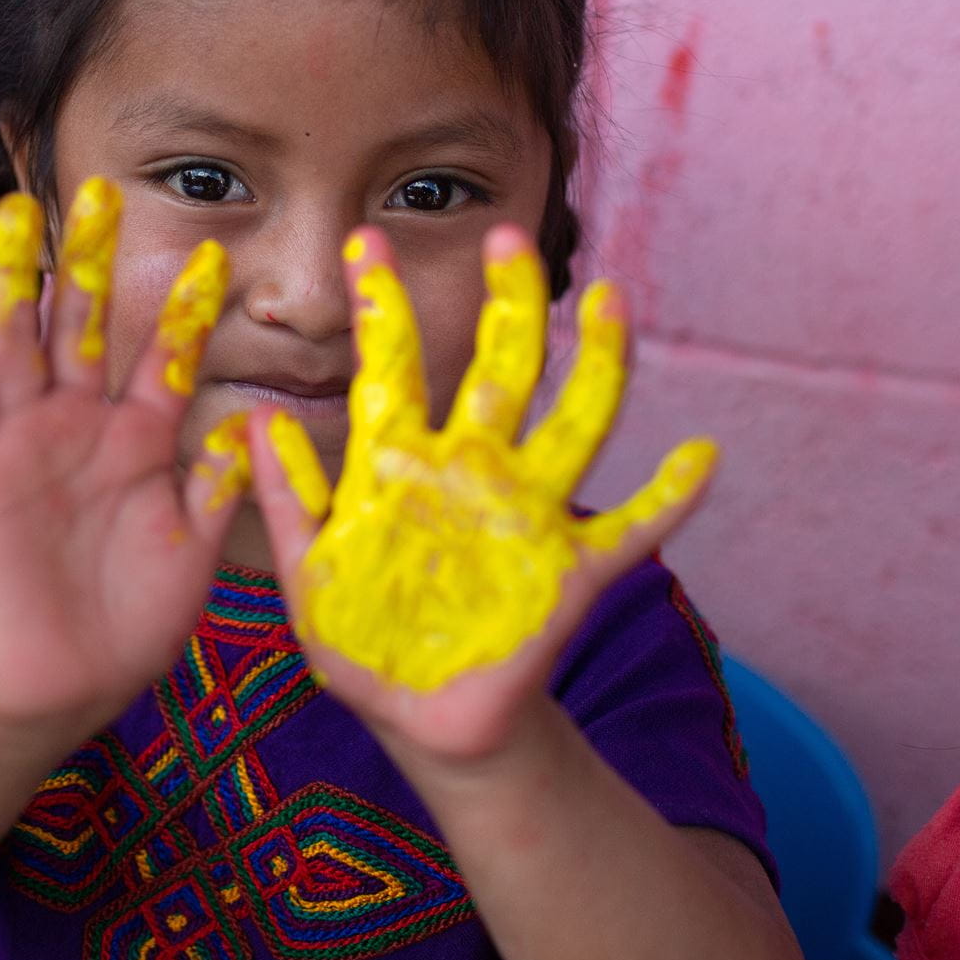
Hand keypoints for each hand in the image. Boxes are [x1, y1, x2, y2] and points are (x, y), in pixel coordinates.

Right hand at [0, 178, 248, 734]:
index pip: (162, 358)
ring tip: (16, 216)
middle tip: (97, 190)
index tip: (212, 255)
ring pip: (12, 346)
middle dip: (86, 261)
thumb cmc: (131, 623)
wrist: (61, 689)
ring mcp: (18, 446)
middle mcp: (76, 427)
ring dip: (11, 282)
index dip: (183, 310)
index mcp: (137, 440)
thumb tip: (254, 424)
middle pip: (79, 326)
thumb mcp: (192, 553)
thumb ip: (216, 489)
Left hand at [247, 225, 714, 764]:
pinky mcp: (569, 572)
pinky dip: (669, 498)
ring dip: (599, 364)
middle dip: (506, 302)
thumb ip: (290, 499)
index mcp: (401, 465)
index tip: (365, 241)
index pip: (393, 368)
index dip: (382, 307)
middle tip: (507, 236)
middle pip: (500, 368)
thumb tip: (260, 419)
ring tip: (613, 303)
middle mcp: (472, 471)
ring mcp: (526, 516)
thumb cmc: (362, 643)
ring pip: (575, 424)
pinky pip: (631, 529)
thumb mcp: (307, 573)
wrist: (421, 723)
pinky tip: (700, 457)